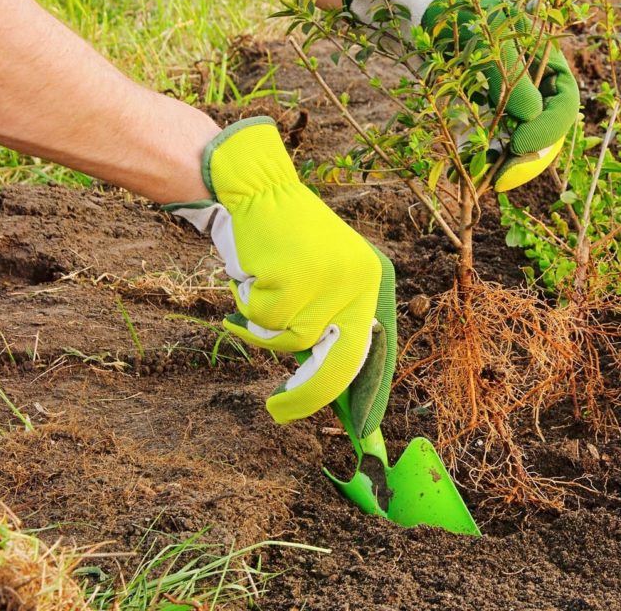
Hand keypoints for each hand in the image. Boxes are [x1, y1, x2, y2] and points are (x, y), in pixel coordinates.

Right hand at [168, 117, 395, 435]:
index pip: (372, 350)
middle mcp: (359, 279)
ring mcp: (328, 278)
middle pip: (340, 361)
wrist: (252, 189)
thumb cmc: (280, 241)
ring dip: (265, 325)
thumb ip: (330, 320)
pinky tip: (251, 273)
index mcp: (371, 280)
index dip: (363, 394)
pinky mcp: (294, 276)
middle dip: (308, 395)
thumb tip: (331, 386)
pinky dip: (248, 307)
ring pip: (292, 340)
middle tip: (277, 410)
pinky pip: (265, 320)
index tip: (357, 431)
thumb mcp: (321, 276)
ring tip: (261, 287)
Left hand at [344, 0, 579, 191]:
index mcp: (550, 63)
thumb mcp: (488, 38)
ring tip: (482, 180)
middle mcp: (539, 86)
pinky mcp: (491, 112)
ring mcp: (516, 101)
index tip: (518, 145)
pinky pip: (496, 140)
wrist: (428, 10)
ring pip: (523, 141)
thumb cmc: (463, 14)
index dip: (547, 130)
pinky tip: (465, 168)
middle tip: (503, 179)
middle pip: (548, 130)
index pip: (563, 105)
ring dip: (507, 163)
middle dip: (529, 158)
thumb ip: (510, 76)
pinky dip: (484, 156)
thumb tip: (531, 117)